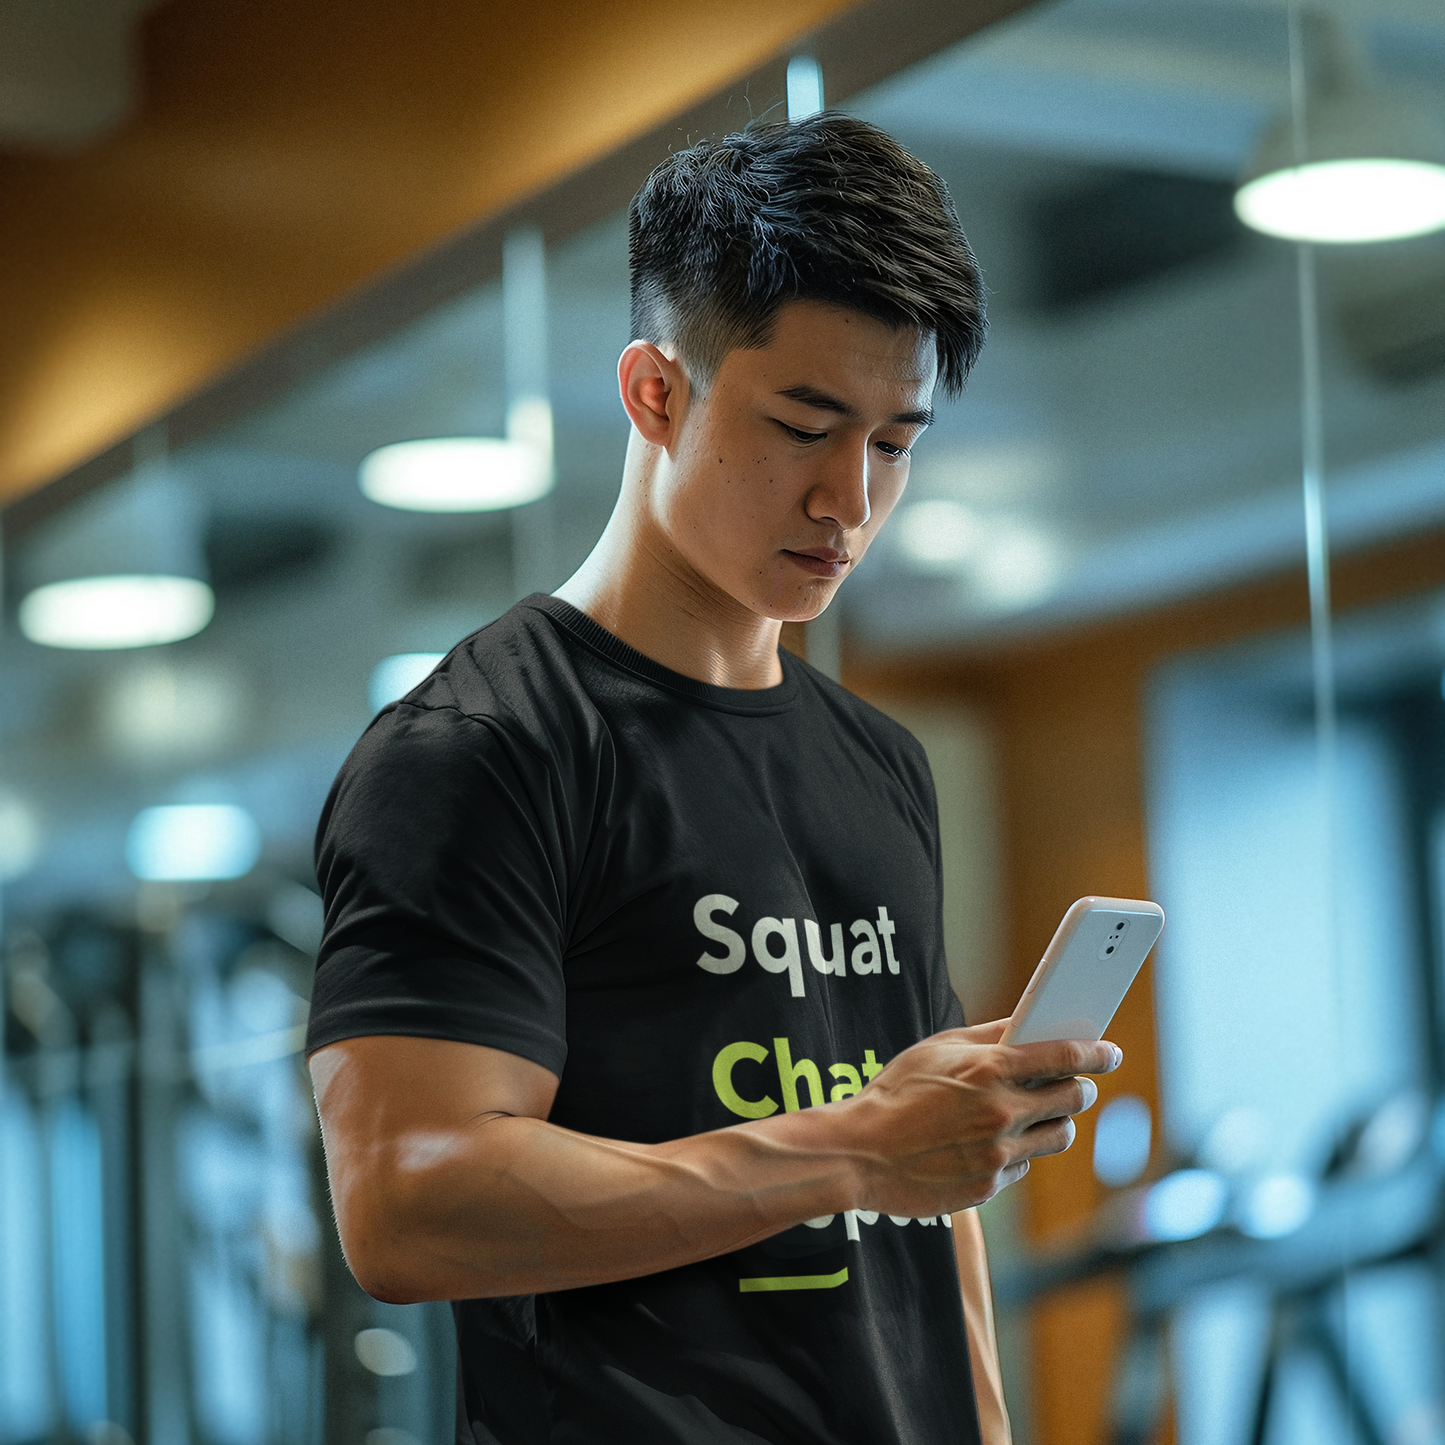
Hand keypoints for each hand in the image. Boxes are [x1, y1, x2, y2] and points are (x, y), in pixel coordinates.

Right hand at [832, 1019, 1120, 1217]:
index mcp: (987, 1070)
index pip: (1063, 1057)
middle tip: (1076, 1083)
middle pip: (1073, 1099)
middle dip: (1081, 1088)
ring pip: (1058, 1136)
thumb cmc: (894, 1093)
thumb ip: (986, 1036)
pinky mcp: (990, 1187)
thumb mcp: (935, 1050)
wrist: (860, 1153)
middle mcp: (1000, 1112)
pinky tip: (994, 1141)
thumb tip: (1025, 1024)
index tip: (1110, 1052)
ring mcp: (997, 1154)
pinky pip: (1024, 1165)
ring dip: (1057, 1121)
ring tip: (1041, 1113)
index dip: (1095, 1053)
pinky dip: (1019, 1151)